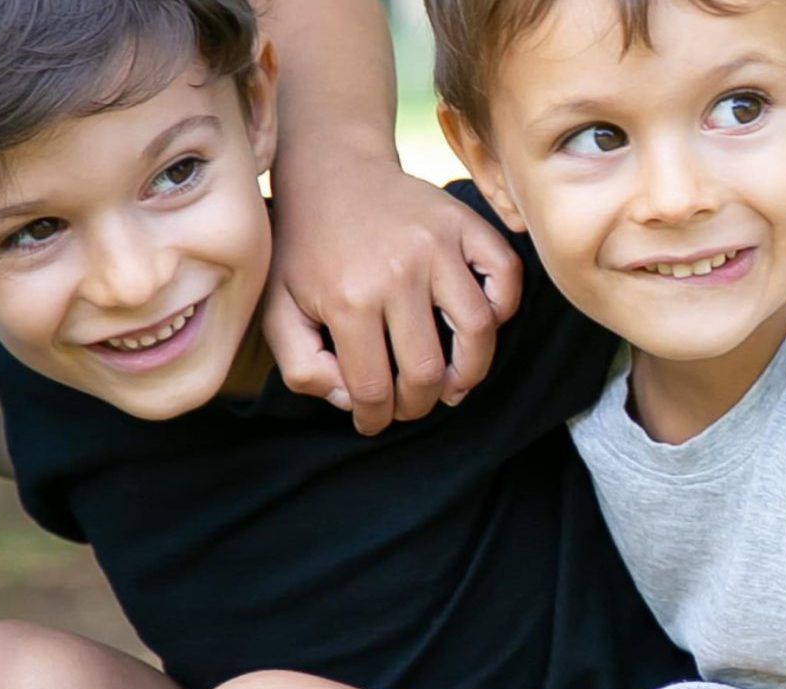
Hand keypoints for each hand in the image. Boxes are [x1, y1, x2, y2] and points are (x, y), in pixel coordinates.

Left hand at [265, 160, 521, 433]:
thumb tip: (350, 399)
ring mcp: (438, 246)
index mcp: (346, 297)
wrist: (331, 171)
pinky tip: (479, 323)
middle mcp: (397, 272)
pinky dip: (504, 307)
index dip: (375, 417)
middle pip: (428, 369)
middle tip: (412, 404)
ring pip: (479, 331)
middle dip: (420, 403)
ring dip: (471, 372)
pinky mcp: (466, 225)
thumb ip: (301, 365)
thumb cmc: (304, 246)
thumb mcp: (277, 307)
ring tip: (454, 383)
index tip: (375, 421)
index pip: (373, 387)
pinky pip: (507, 277)